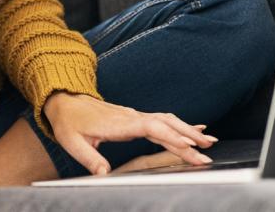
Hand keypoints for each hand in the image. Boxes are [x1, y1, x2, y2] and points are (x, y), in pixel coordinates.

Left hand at [42, 93, 216, 175]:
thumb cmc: (69, 121)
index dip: (172, 138)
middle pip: (166, 125)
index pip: (152, 129)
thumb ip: (90, 159)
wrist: (65, 100)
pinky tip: (194, 129)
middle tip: (209, 151)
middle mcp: (132, 117)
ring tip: (209, 141)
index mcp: (120, 123)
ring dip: (188, 130)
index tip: (189, 147)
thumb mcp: (72, 142)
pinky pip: (163, 121)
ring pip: (168, 121)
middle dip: (189, 137)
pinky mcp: (136, 119)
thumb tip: (104, 175)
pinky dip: (180, 126)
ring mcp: (135, 116)